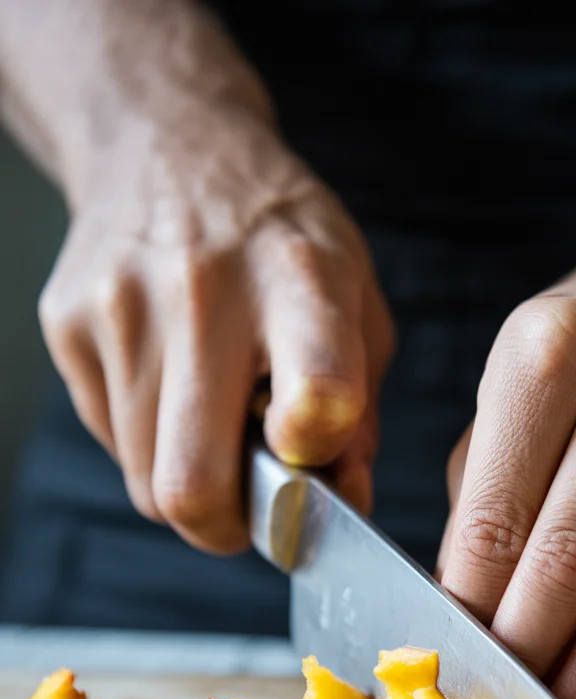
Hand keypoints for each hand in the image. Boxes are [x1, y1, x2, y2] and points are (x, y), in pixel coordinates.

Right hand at [38, 103, 393, 552]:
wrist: (169, 147)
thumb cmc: (280, 240)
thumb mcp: (356, 302)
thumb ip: (362, 412)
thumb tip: (341, 504)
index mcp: (302, 282)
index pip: (316, 396)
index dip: (316, 460)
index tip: (315, 466)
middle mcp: (204, 293)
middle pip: (192, 482)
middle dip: (229, 528)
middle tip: (255, 512)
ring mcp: (121, 308)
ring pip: (146, 481)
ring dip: (188, 484)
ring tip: (217, 427)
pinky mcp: (66, 324)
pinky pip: (113, 441)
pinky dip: (150, 443)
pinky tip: (174, 388)